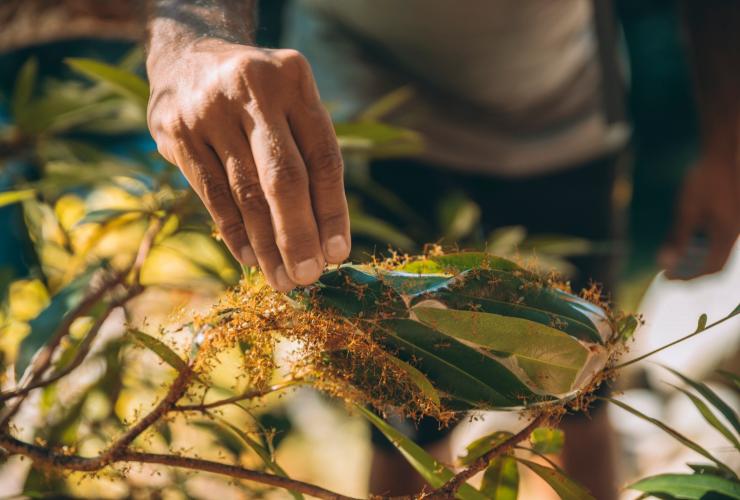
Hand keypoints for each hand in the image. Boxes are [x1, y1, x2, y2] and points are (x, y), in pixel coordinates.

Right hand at [147, 39, 349, 290]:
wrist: (187, 56)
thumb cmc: (257, 96)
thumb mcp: (290, 104)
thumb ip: (309, 155)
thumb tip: (326, 239)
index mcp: (293, 79)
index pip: (322, 157)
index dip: (332, 211)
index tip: (338, 254)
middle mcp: (253, 88)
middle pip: (283, 177)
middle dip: (298, 235)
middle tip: (308, 278)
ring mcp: (209, 108)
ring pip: (246, 192)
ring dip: (266, 244)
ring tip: (282, 278)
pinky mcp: (176, 130)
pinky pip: (211, 193)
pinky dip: (234, 231)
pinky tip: (250, 257)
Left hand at [660, 158, 739, 277]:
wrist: (724, 153)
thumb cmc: (705, 180)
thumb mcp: (687, 210)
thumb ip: (678, 238)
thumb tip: (665, 262)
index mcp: (728, 234)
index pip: (711, 268)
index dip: (690, 276)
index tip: (669, 277)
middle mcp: (735, 232)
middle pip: (715, 261)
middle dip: (691, 269)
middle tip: (668, 269)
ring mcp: (735, 224)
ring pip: (716, 249)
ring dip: (694, 256)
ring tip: (672, 254)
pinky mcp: (732, 216)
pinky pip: (717, 237)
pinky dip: (700, 242)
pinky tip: (682, 237)